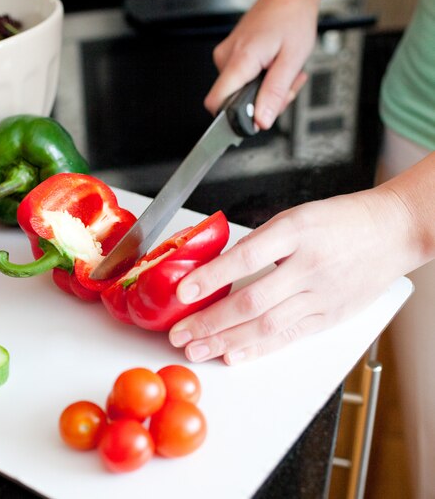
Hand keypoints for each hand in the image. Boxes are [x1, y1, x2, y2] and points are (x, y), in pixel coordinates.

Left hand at [168, 188, 416, 363]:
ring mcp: (321, 296)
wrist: (392, 232)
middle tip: (180, 335)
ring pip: (267, 325)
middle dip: (210, 322)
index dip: (211, 278)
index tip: (182, 292)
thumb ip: (258, 244)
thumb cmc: (339, 221)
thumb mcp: (294, 217)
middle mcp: (309, 266)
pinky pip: (290, 337)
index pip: (245, 258)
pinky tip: (233, 355)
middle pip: (252, 301)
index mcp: (295, 232)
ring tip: (197, 349)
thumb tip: (218, 270)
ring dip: (226, 341)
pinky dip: (259, 348)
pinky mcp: (330, 317)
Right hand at [204, 0, 318, 127]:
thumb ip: (275, 93)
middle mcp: (225, 58)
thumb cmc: (292, 17)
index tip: (255, 118)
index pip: (216, 103)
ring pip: (239, 93)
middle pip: (233, 101)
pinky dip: (261, 81)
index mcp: (240, 59)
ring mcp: (225, 56)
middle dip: (262, 103)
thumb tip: (261, 121)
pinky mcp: (229, 56)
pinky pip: (241, 81)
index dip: (233, 118)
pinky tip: (273, 67)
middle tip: (285, 87)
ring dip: (265, 91)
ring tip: (282, 71)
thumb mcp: (293, 60)